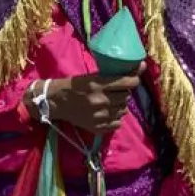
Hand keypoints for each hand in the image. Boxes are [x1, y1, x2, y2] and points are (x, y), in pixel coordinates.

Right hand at [24, 64, 145, 134]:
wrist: (56, 102)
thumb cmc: (74, 86)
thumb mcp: (91, 76)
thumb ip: (111, 76)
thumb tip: (138, 68)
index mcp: (98, 84)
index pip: (126, 82)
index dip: (134, 79)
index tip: (135, 78)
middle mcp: (100, 100)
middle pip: (125, 97)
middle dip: (123, 93)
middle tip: (116, 91)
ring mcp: (99, 116)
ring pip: (123, 110)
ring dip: (120, 105)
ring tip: (111, 102)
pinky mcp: (98, 128)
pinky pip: (117, 123)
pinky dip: (115, 118)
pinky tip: (108, 113)